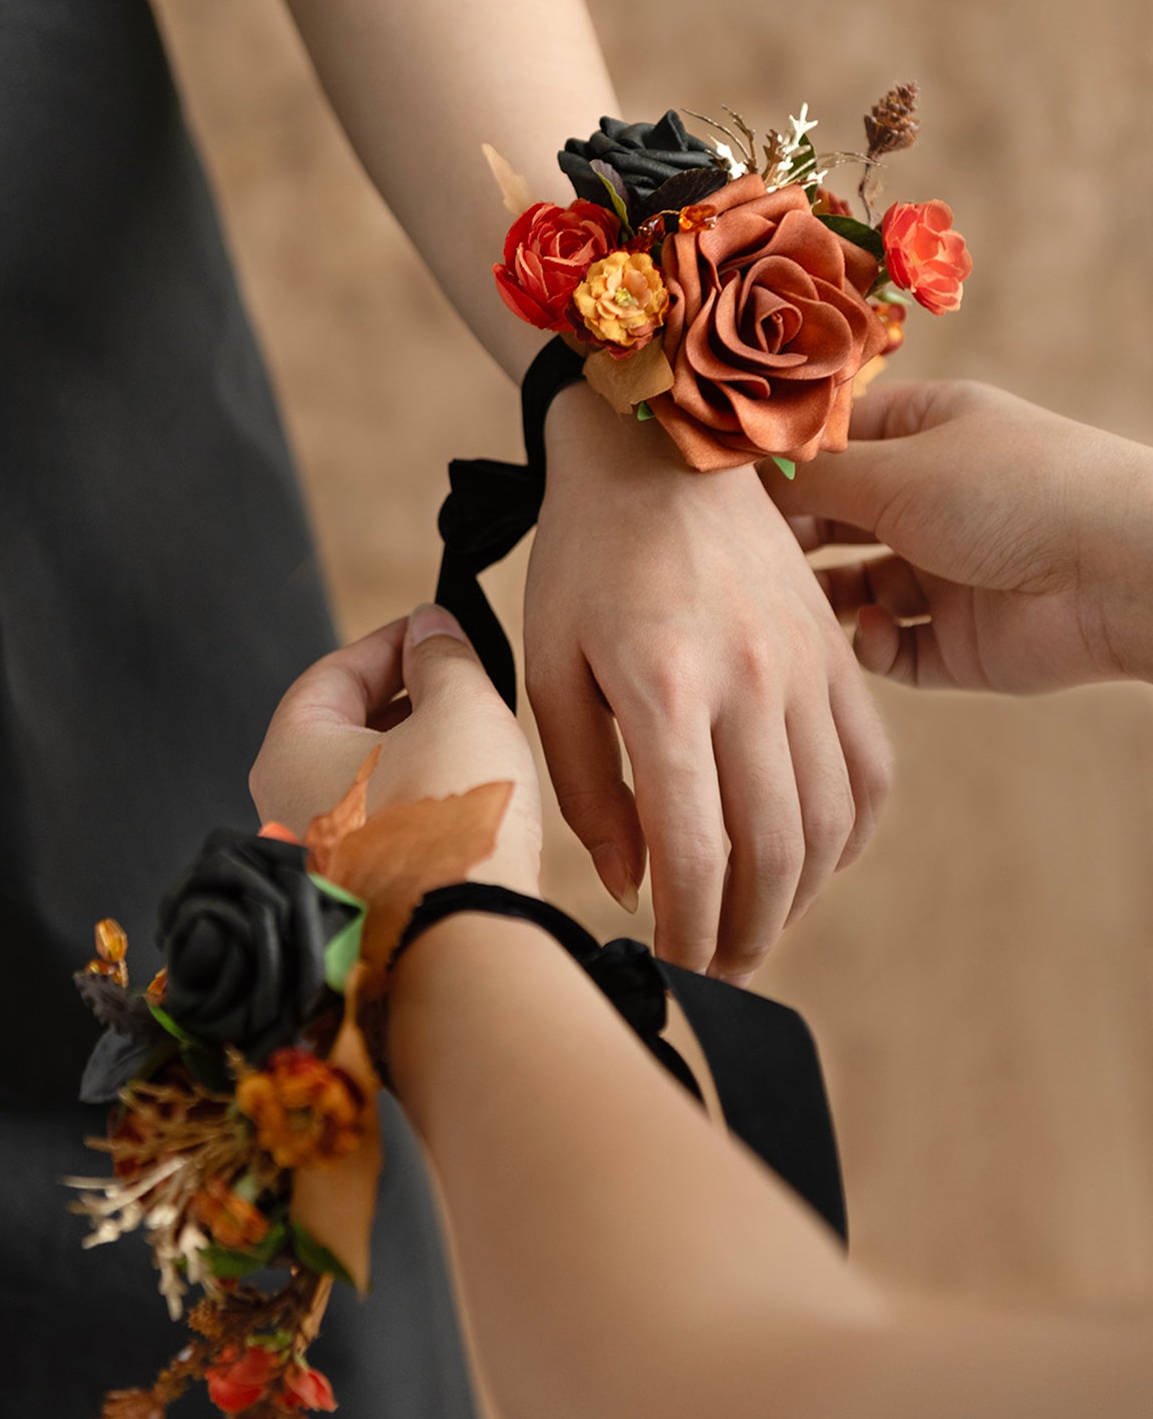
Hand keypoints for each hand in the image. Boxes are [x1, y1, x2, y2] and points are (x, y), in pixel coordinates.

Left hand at [248, 606, 542, 895]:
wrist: (463, 940)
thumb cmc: (449, 821)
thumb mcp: (460, 710)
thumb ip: (443, 656)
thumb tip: (431, 626)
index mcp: (288, 752)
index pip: (336, 672)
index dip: (395, 642)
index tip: (438, 629)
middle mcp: (284, 805)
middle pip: (345, 725)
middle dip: (408, 695)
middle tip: (462, 677)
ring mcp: (316, 856)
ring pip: (366, 776)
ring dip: (417, 745)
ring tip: (474, 733)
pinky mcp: (352, 892)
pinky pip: (380, 821)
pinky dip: (416, 794)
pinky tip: (463, 790)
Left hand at [525, 383, 892, 984]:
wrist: (662, 448)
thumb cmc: (584, 556)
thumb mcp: (549, 665)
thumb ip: (586, 784)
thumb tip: (632, 882)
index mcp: (665, 687)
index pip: (696, 850)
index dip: (688, 930)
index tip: (671, 967)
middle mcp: (750, 682)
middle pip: (775, 852)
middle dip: (744, 933)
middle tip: (714, 970)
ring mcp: (807, 667)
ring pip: (831, 822)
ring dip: (798, 897)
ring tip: (755, 926)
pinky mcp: (835, 653)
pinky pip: (870, 767)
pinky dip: (851, 833)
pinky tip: (812, 858)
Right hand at [769, 378, 1152, 692]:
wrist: (1117, 571)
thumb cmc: (1009, 491)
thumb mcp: (895, 469)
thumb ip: (811, 476)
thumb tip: (735, 475)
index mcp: (927, 432)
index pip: (833, 441)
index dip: (779, 462)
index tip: (721, 487)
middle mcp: (934, 498)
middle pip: (837, 515)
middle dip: (792, 535)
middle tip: (741, 554)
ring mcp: (948, 572)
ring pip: (856, 587)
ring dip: (823, 598)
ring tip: (791, 603)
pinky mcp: (960, 642)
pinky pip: (894, 647)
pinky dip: (875, 643)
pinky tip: (878, 630)